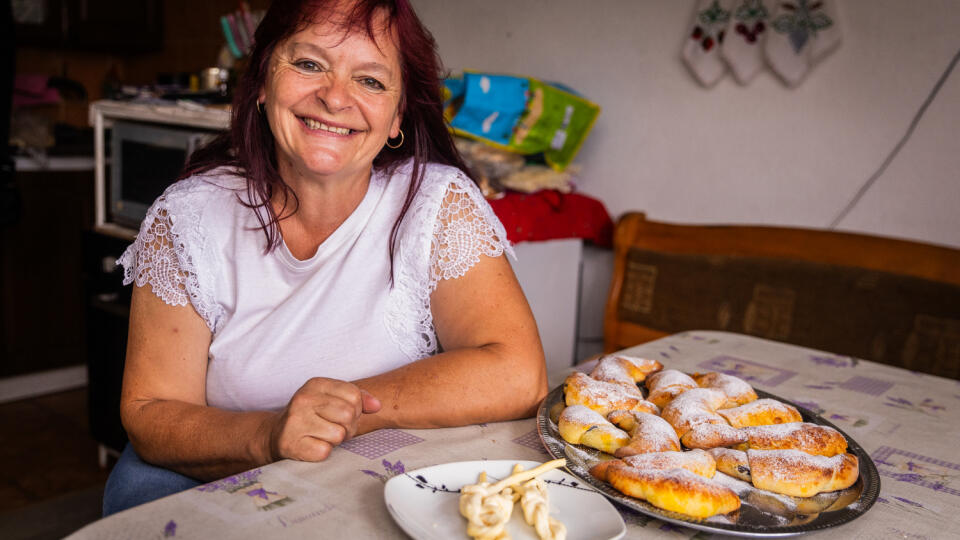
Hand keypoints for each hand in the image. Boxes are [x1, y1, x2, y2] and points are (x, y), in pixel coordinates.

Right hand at [266, 377, 380, 461]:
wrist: (276, 435)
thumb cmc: (311, 416)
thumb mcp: (332, 398)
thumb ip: (357, 398)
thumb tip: (377, 405)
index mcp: (316, 384)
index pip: (354, 395)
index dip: (356, 409)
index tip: (344, 414)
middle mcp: (304, 399)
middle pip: (348, 414)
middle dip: (348, 426)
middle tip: (335, 428)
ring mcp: (296, 421)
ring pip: (339, 434)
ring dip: (336, 440)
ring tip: (323, 436)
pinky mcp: (292, 443)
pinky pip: (325, 451)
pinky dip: (323, 452)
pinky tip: (312, 444)